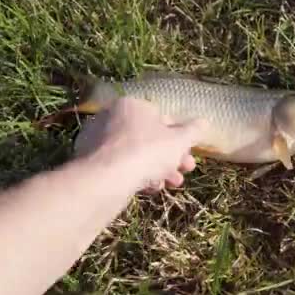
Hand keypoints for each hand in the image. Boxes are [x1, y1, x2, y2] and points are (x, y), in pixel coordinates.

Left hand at [73, 97, 206, 191]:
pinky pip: (120, 167)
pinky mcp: (90, 162)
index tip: (188, 156)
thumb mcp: (179, 141)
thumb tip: (204, 122)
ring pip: (136, 155)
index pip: (161, 119)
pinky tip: (149, 189)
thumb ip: (193, 131)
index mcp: (132, 105)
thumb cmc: (147, 151)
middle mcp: (111, 117)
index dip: (179, 139)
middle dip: (170, 158)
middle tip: (185, 172)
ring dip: (157, 170)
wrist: (106, 178)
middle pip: (149, 139)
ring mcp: (98, 140)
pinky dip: (136, 176)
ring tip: (170, 185)